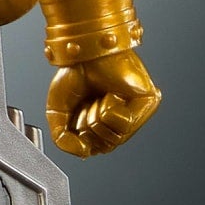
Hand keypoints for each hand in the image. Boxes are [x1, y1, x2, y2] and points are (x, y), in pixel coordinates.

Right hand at [45, 49, 159, 156]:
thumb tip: (84, 152)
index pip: (92, 149)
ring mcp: (137, 113)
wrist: (83, 52)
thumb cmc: (74, 75)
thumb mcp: (57, 115)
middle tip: (89, 101)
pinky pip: (124, 124)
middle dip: (88, 125)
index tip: (77, 110)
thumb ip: (62, 141)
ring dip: (98, 116)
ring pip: (115, 138)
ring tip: (101, 95)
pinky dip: (110, 107)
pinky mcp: (148, 103)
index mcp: (104, 125)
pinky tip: (112, 92)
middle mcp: (123, 121)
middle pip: (104, 147)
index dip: (79, 133)